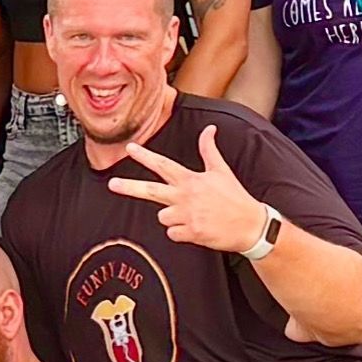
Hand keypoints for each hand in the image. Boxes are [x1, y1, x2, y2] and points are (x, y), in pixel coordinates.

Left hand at [107, 125, 266, 253]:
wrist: (250, 225)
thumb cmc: (235, 197)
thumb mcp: (221, 170)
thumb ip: (209, 150)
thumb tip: (209, 128)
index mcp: (190, 180)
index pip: (163, 165)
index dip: (145, 156)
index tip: (130, 148)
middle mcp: (185, 197)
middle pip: (150, 191)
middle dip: (129, 187)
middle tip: (112, 184)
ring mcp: (186, 216)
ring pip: (162, 216)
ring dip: (171, 217)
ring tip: (193, 215)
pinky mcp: (190, 233)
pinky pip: (172, 233)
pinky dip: (180, 232)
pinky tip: (197, 228)